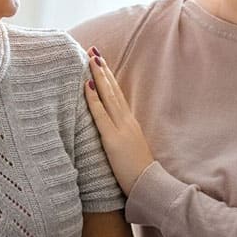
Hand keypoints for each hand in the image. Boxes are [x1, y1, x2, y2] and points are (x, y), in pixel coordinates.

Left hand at [84, 47, 152, 194]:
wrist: (149, 186)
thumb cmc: (138, 171)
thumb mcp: (130, 146)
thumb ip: (122, 134)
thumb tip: (111, 128)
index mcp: (129, 122)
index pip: (117, 94)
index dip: (108, 76)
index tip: (100, 60)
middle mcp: (126, 120)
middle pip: (112, 89)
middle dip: (102, 69)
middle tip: (93, 50)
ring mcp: (120, 128)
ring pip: (108, 96)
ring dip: (98, 76)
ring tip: (90, 58)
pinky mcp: (112, 140)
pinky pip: (100, 115)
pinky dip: (93, 99)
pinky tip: (86, 85)